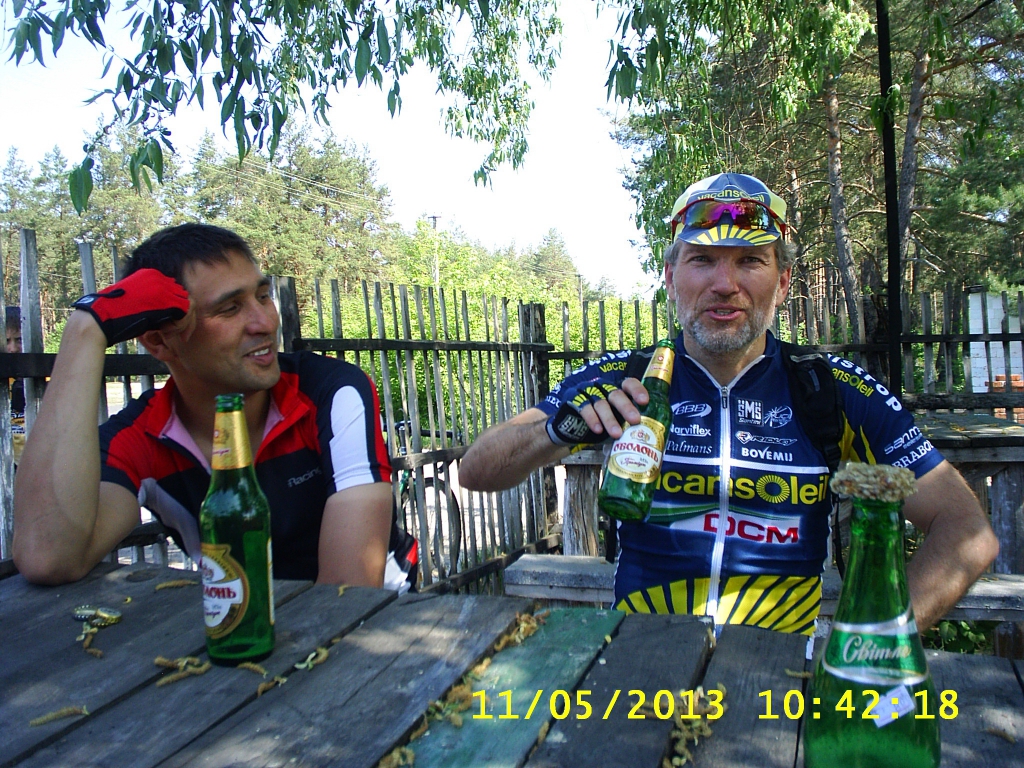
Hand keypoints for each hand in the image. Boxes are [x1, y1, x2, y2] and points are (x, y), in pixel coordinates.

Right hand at [71, 269, 190, 346]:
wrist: (101, 317)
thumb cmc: (117, 317)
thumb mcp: (139, 305)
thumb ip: (156, 303)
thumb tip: (173, 313)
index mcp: (152, 276)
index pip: (177, 293)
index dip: (179, 312)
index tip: (174, 329)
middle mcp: (159, 277)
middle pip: (185, 297)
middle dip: (184, 318)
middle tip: (178, 335)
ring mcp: (162, 286)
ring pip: (188, 305)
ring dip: (181, 323)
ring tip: (166, 333)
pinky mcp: (164, 298)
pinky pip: (185, 312)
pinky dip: (180, 325)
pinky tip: (165, 332)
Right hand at [545, 377, 647, 445]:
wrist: (571, 428)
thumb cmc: (600, 424)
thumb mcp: (616, 421)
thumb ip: (627, 423)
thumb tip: (647, 437)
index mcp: (617, 390)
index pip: (628, 384)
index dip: (637, 391)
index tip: (644, 402)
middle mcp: (604, 387)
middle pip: (616, 394)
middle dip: (626, 407)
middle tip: (635, 420)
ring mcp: (588, 392)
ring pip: (601, 403)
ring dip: (609, 419)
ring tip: (616, 434)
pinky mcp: (575, 398)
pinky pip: (584, 408)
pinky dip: (592, 419)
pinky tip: (598, 430)